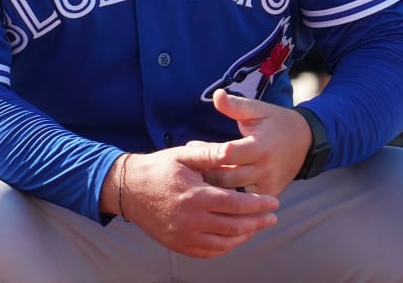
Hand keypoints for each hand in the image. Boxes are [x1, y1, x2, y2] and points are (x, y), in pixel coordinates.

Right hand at [119, 144, 278, 258]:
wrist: (128, 189)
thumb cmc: (158, 168)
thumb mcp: (184, 155)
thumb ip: (211, 154)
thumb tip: (235, 149)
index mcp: (196, 196)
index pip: (237, 205)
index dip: (259, 205)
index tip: (274, 202)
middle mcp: (191, 221)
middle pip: (235, 227)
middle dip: (258, 222)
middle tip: (273, 217)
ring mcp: (183, 236)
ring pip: (224, 243)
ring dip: (245, 236)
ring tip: (256, 227)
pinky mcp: (177, 245)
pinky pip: (208, 252)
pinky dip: (225, 247)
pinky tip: (234, 238)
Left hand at [196, 90, 312, 197]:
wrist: (305, 141)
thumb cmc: (275, 122)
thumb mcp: (257, 110)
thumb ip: (235, 105)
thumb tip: (216, 94)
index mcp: (260, 146)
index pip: (227, 153)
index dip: (207, 151)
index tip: (190, 146)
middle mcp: (265, 169)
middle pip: (226, 178)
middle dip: (205, 171)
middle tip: (187, 165)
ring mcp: (268, 185)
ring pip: (232, 192)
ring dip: (213, 185)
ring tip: (195, 176)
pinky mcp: (270, 194)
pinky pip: (244, 201)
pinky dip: (228, 196)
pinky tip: (212, 189)